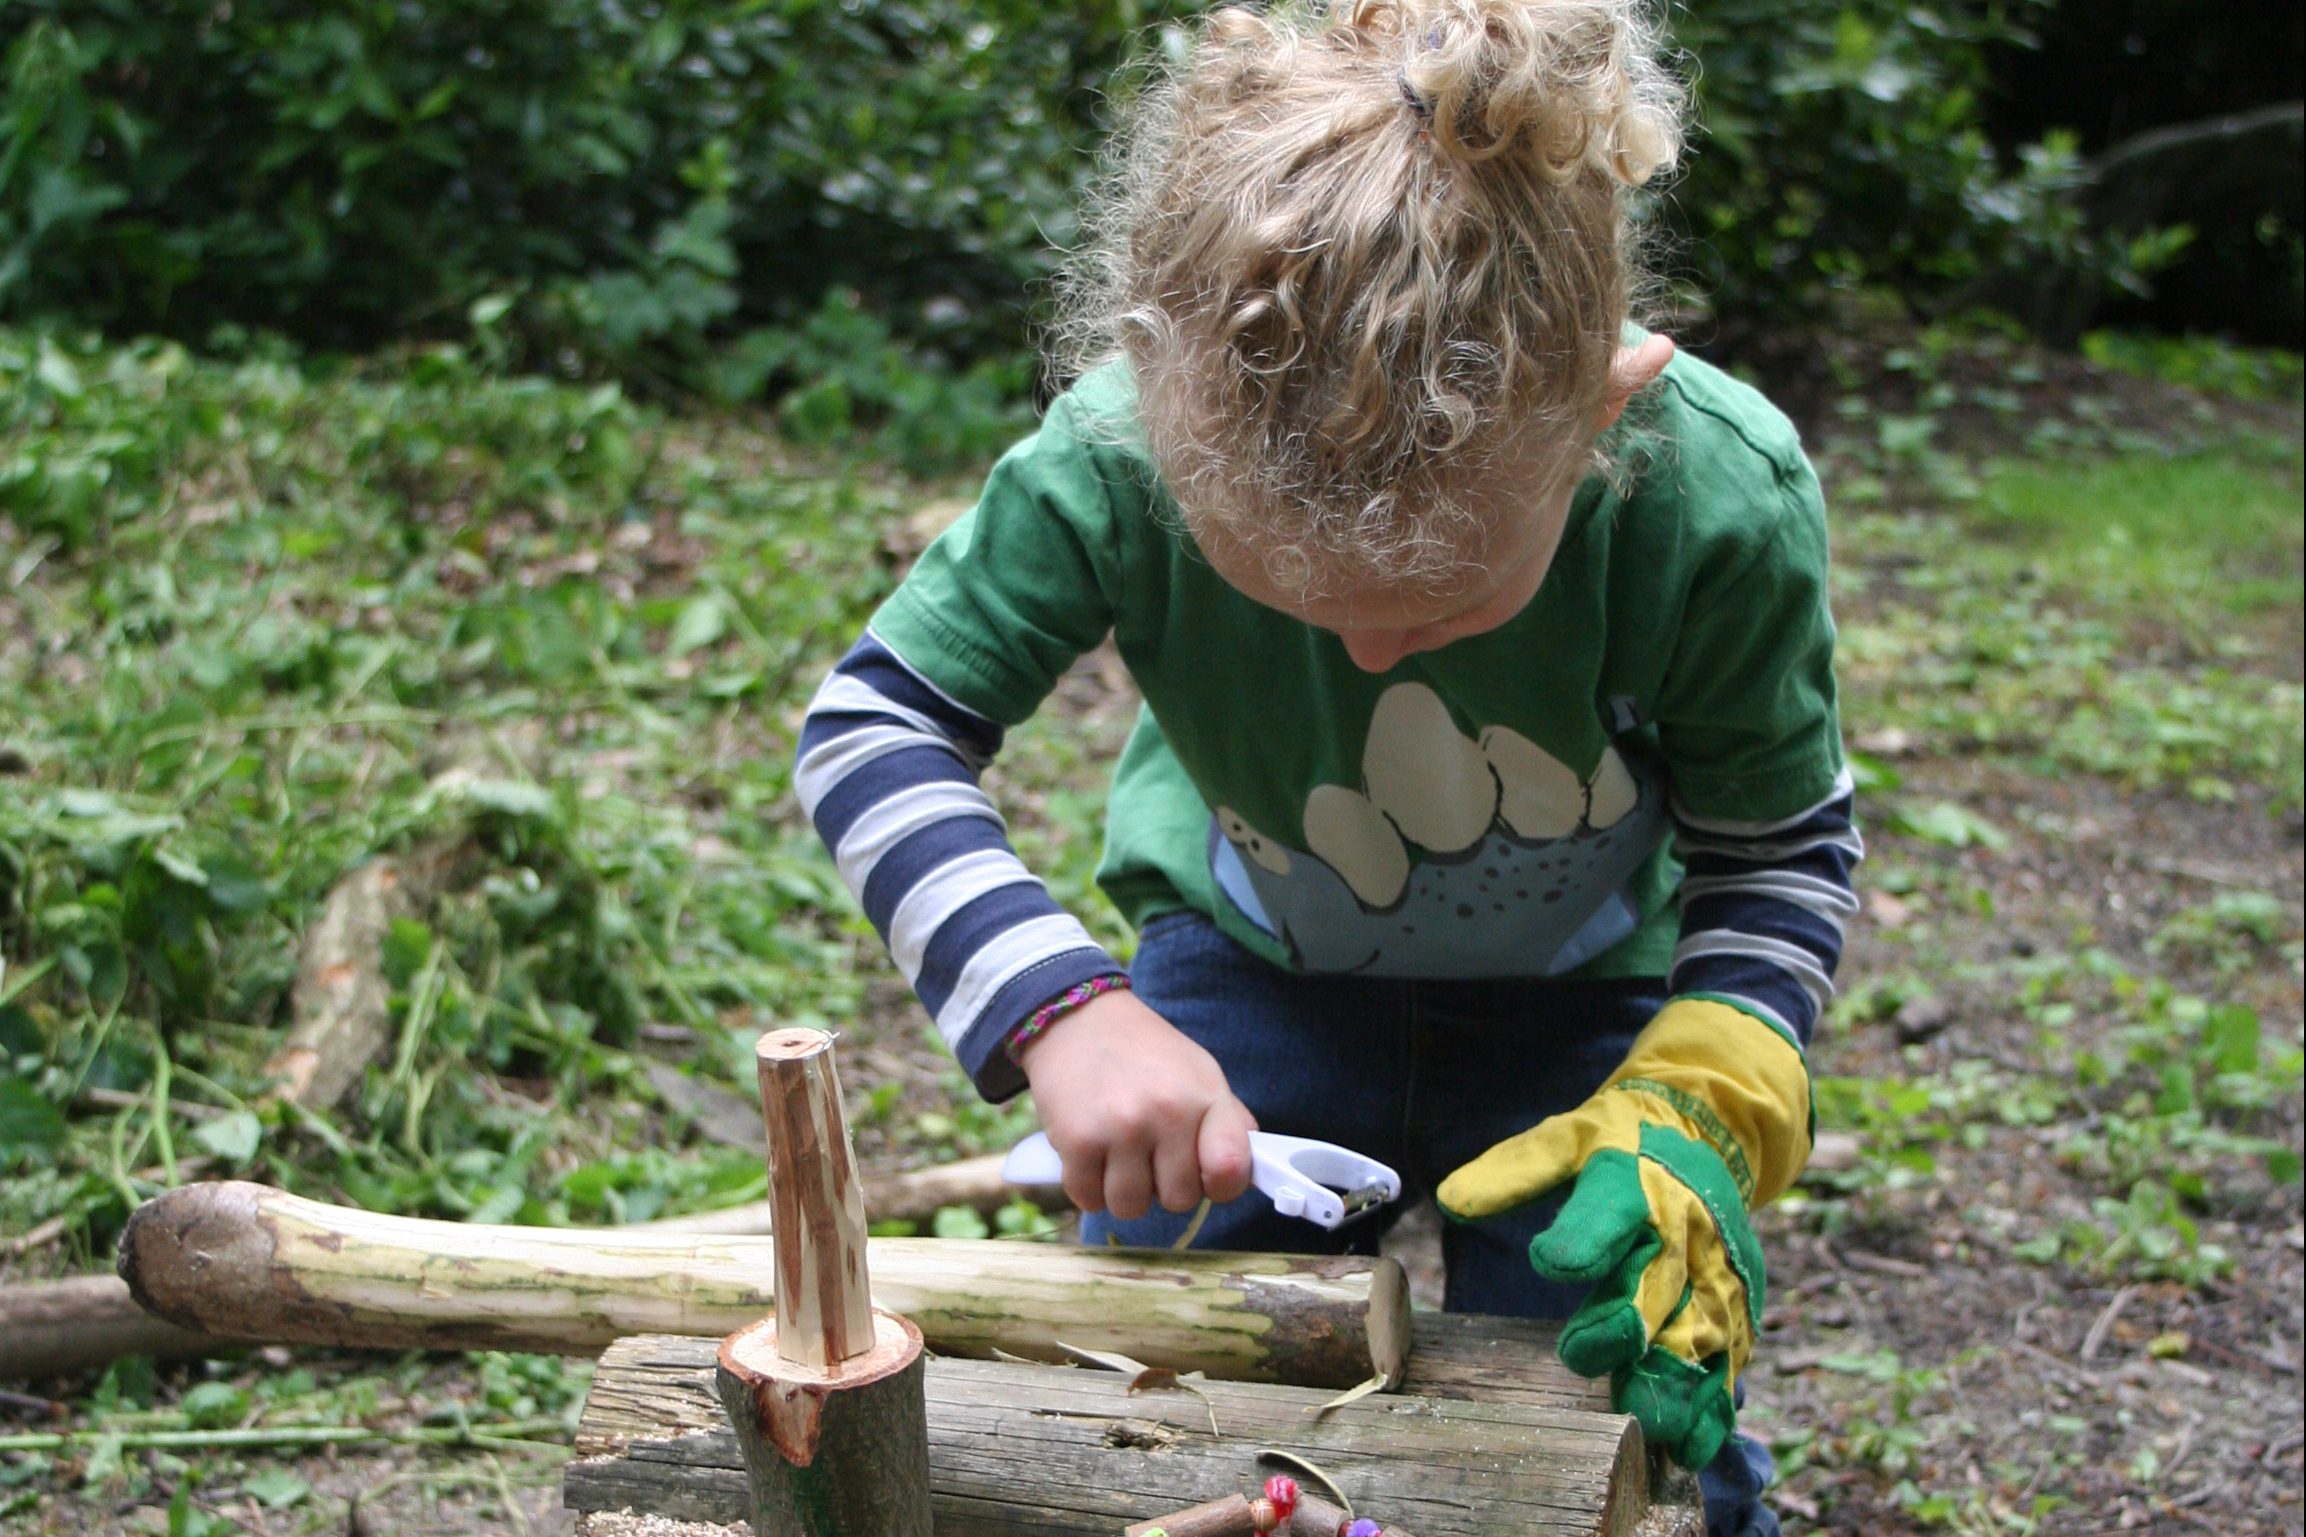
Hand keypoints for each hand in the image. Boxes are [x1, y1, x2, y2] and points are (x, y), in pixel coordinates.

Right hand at [1016, 989, 1256, 1220]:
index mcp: (1204, 1096)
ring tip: (1119, 1154)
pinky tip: (1091, 1155)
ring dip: (1124, 1191)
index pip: (1230, 1170)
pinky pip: (1089, 1201)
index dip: (1221, 1186)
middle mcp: (1166, 1113)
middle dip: (1165, 1186)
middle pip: (1179, 1200)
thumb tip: (1247, 1172)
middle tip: (1150, 1152)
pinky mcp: (1076, 1141)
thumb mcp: (1200, 1072)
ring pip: (1131, 1208)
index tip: (1206, 1176)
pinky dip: (1088, 1188)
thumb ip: (1227, 1122)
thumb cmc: (1145, 1052)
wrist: (1078, 1018)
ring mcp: (1120, 1129)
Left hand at [1434, 999, 1810, 1468]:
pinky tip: (1691, 1446)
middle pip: (1656, 1282)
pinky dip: (1715, 1402)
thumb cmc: (1617, 1145)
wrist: (1704, 1133)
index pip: (1608, 1209)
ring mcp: (1716, 1266)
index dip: (1582, 1238)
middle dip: (1623, 1323)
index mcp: (1632, 1180)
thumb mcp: (1563, 1140)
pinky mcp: (1738, 1299)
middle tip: (1579, 1358)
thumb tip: (1451, 1199)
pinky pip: (1731, 1355)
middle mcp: (1682, 1226)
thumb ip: (1513, 1172)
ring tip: (1646, 1425)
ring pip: (1701, 1330)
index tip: (1550, 1261)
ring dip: (1676, 1380)